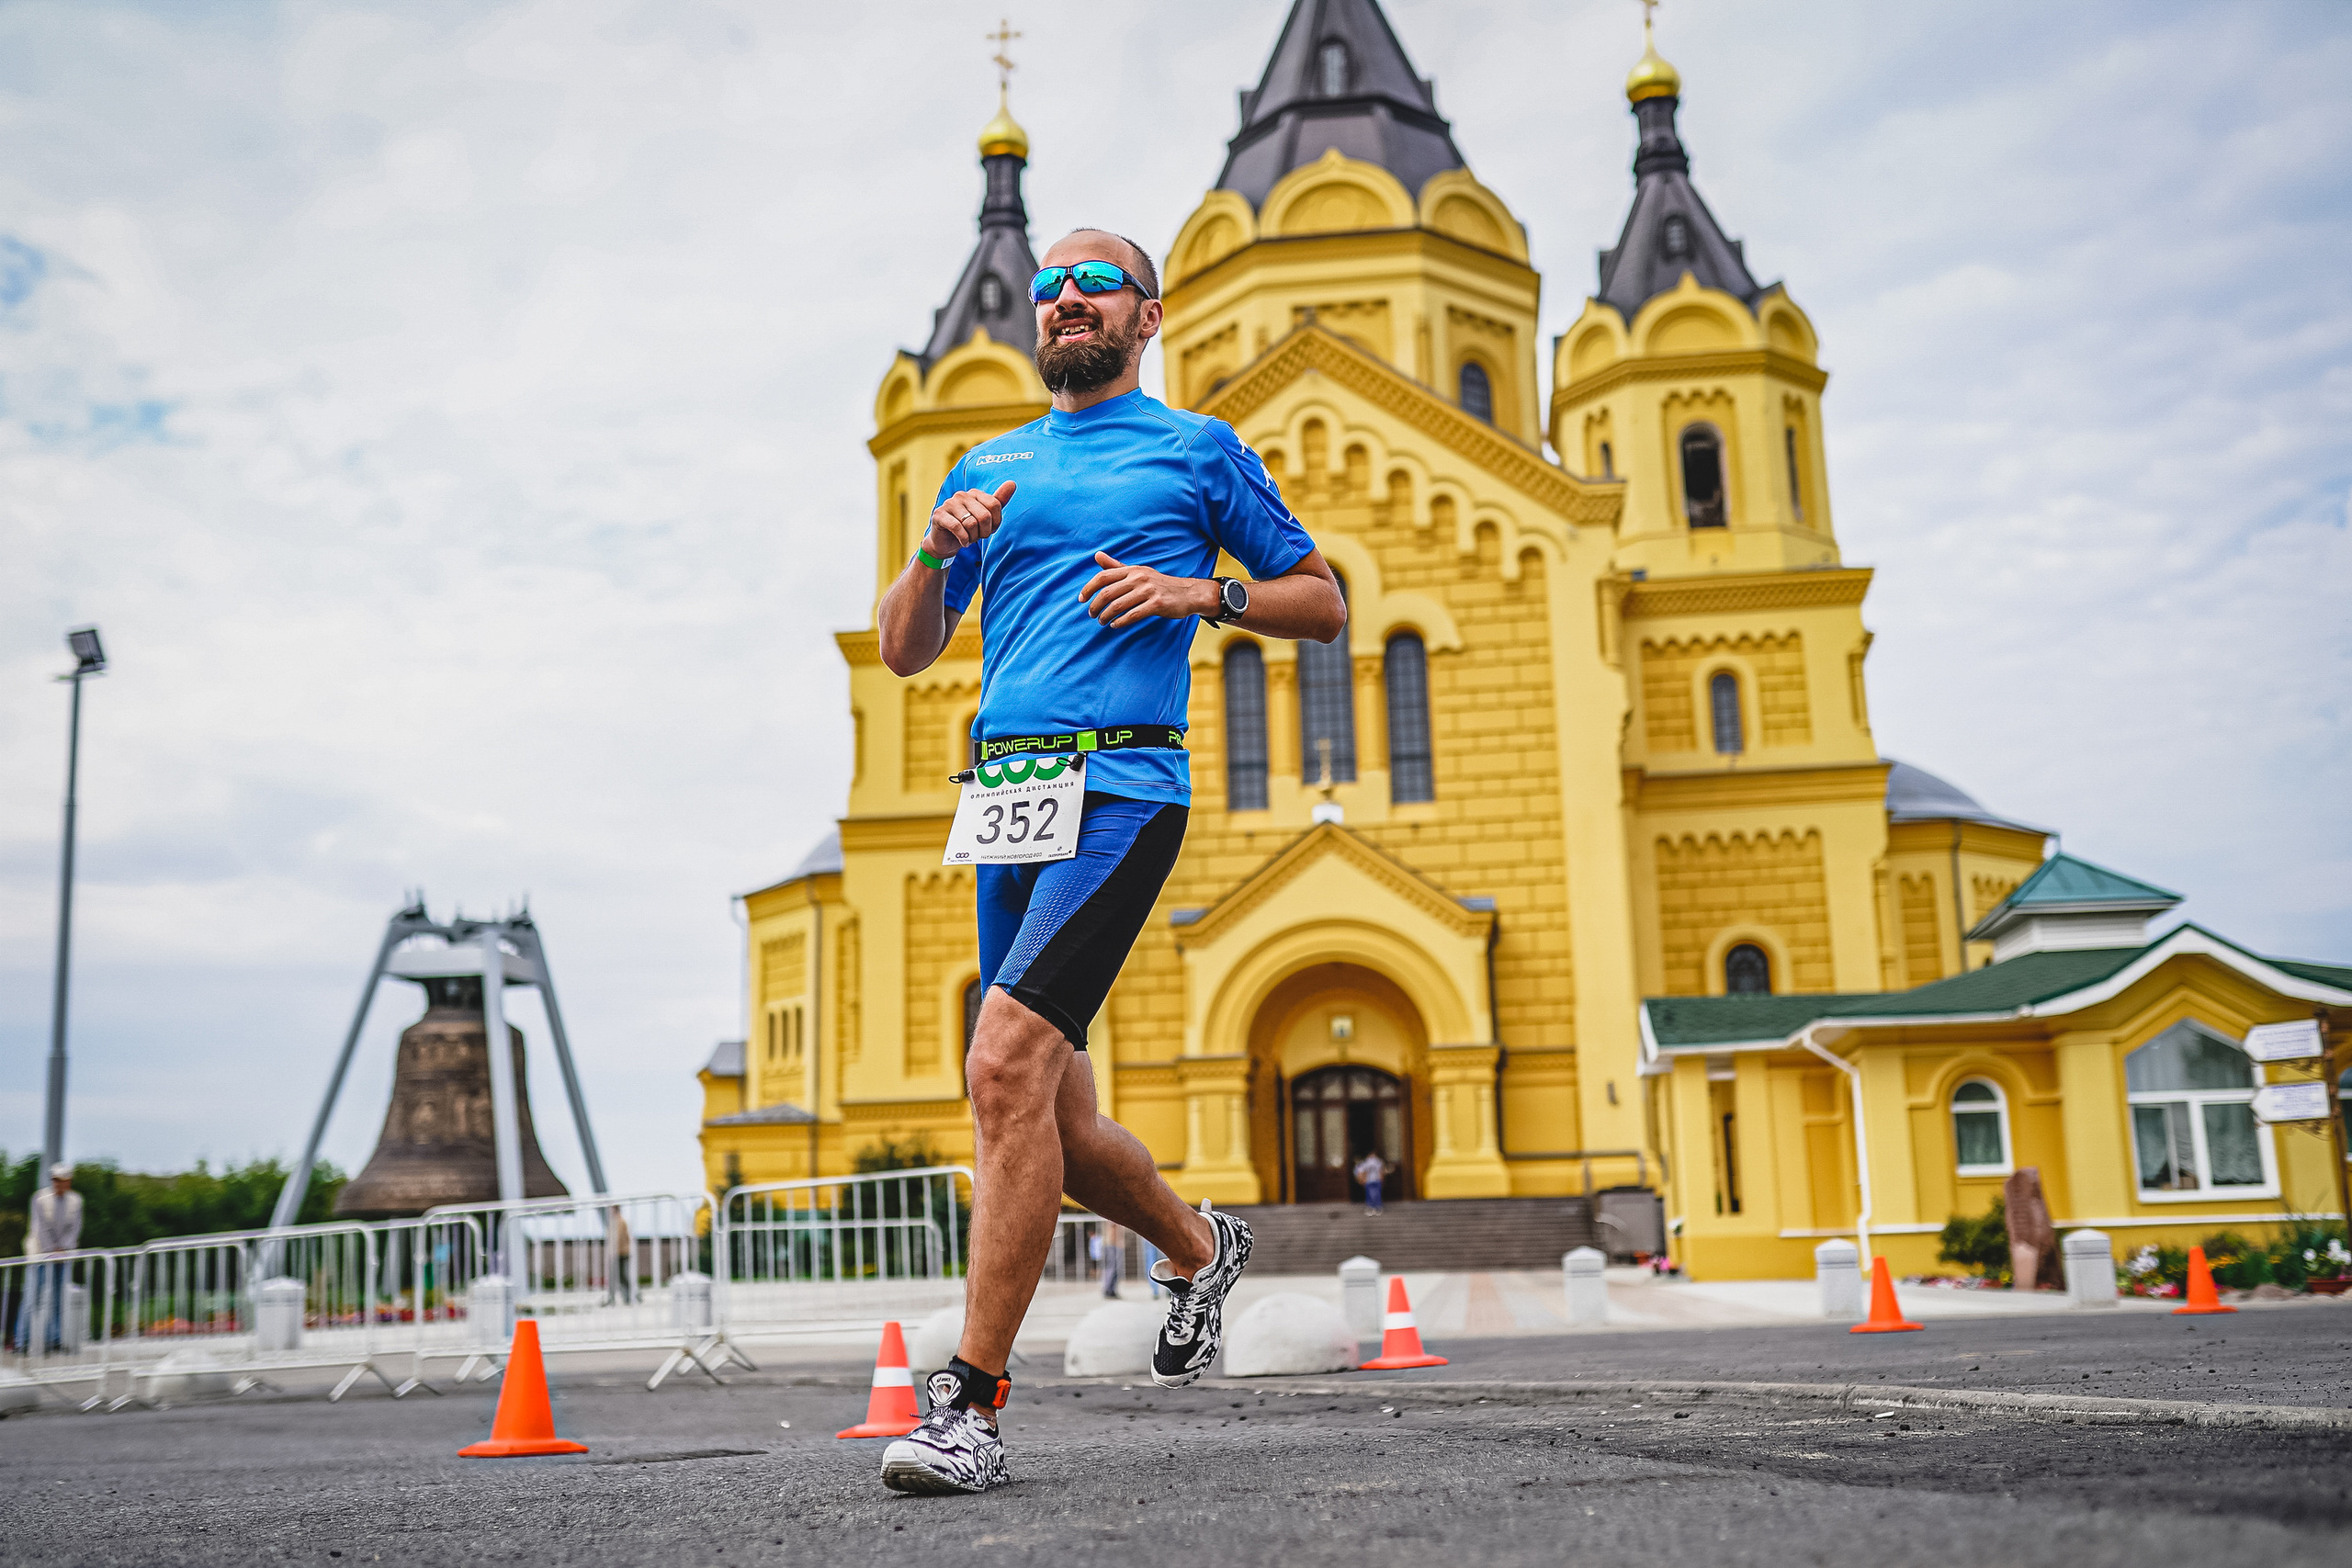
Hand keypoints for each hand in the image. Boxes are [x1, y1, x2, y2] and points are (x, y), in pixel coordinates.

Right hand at [924, 481, 1015, 557]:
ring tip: (969, 538)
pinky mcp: (939, 515)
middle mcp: (961, 495)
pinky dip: (964, 539)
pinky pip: (958, 528)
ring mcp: (949, 503)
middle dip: (984, 532)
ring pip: (971, 524)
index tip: (989, 529)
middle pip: (984, 516)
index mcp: (974, 493)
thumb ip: (999, 501)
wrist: (946, 542)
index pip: (995, 505)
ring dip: (973, 537)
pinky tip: (963, 542)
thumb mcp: (986, 516)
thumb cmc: (968, 528)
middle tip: (978, 536)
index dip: (995, 523)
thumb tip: (1012, 483)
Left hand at [1078, 552, 1218, 628]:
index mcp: (1132, 570)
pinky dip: (1120, 622)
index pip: (1103, 576)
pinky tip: (1115, 625)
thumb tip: (1096, 555)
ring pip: (1118, 605)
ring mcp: (1148, 591)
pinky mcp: (1157, 605)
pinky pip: (1132, 615)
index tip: (1081, 599)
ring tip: (1101, 622)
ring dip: (1106, 616)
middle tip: (1091, 614)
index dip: (1088, 588)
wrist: (1188, 594)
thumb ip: (1117, 567)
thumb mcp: (1139, 572)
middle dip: (1095, 606)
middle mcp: (1139, 578)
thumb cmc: (1159, 584)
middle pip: (1107, 593)